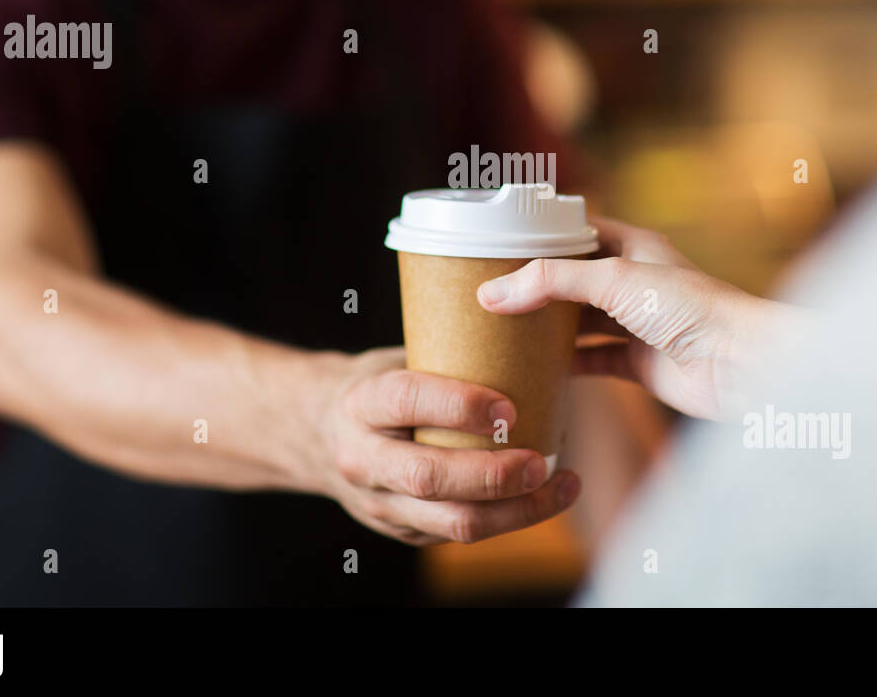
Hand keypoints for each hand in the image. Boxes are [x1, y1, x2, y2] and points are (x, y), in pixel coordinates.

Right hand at [305, 347, 580, 545]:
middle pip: (429, 476)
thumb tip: (533, 342)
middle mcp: (363, 458)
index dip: (459, 405)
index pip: (405, 402)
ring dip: (516, 511)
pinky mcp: (402, 531)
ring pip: (451, 522)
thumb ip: (448, 361)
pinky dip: (509, 518)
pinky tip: (543, 497)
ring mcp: (380, 503)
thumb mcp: (396, 360)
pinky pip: (460, 534)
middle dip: (493, 474)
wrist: (314, 434)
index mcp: (361, 402)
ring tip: (562, 486)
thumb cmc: (376, 386)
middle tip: (542, 462)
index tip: (509, 406)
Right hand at [476, 217, 800, 420]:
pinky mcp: (638, 364)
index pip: (578, 230)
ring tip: (501, 329)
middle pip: (573, 280)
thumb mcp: (615, 280)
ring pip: (579, 322)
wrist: (740, 364)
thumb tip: (492, 293)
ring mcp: (635, 324)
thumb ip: (552, 282)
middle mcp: (633, 282)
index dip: (541, 234)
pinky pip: (591, 361)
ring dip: (546, 328)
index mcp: (634, 246)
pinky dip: (564, 366)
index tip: (497, 243)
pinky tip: (534, 369)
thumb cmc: (694, 309)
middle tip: (489, 291)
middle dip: (535, 286)